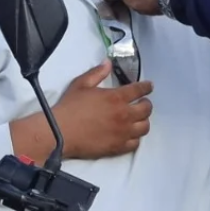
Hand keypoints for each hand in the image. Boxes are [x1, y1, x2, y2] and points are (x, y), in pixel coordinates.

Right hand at [11, 61, 152, 160]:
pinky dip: (135, 138)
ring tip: (138, 119)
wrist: (60, 132)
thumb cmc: (70, 107)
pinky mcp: (118, 147)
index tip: (149, 86)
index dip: (146, 87)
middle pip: (146, 109)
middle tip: (142, 103)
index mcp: (116, 97)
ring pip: (144, 127)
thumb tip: (108, 63)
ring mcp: (123, 133)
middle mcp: (124, 115)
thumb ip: (97, 73)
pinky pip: (135, 143)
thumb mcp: (81, 84)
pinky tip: (131, 134)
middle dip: (146, 104)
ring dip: (143, 121)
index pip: (139, 90)